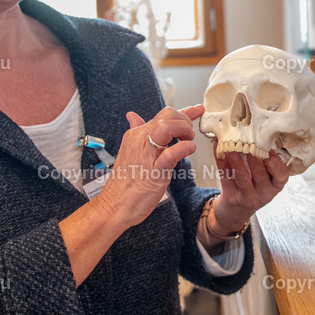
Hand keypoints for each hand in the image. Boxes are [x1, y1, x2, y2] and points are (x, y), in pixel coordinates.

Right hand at [96, 105, 203, 228]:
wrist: (114, 205)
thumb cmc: (125, 181)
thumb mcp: (130, 150)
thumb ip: (136, 132)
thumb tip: (132, 116)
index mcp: (136, 134)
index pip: (163, 115)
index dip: (186, 111)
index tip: (199, 109)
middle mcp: (140, 140)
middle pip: (166, 115)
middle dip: (184, 120)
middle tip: (189, 135)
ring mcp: (147, 154)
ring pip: (166, 127)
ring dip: (184, 129)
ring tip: (188, 140)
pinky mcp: (154, 171)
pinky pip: (171, 153)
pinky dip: (184, 148)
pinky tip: (189, 149)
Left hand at [210, 144, 289, 233]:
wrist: (235, 212)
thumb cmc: (252, 188)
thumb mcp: (264, 179)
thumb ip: (263, 161)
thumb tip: (256, 131)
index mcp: (275, 186)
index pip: (281, 175)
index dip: (276, 162)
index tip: (269, 148)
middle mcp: (264, 193)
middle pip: (260, 173)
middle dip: (253, 155)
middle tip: (247, 138)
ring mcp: (247, 197)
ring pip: (243, 176)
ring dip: (236, 160)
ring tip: (231, 146)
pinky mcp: (231, 198)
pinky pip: (226, 178)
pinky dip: (221, 162)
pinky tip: (217, 149)